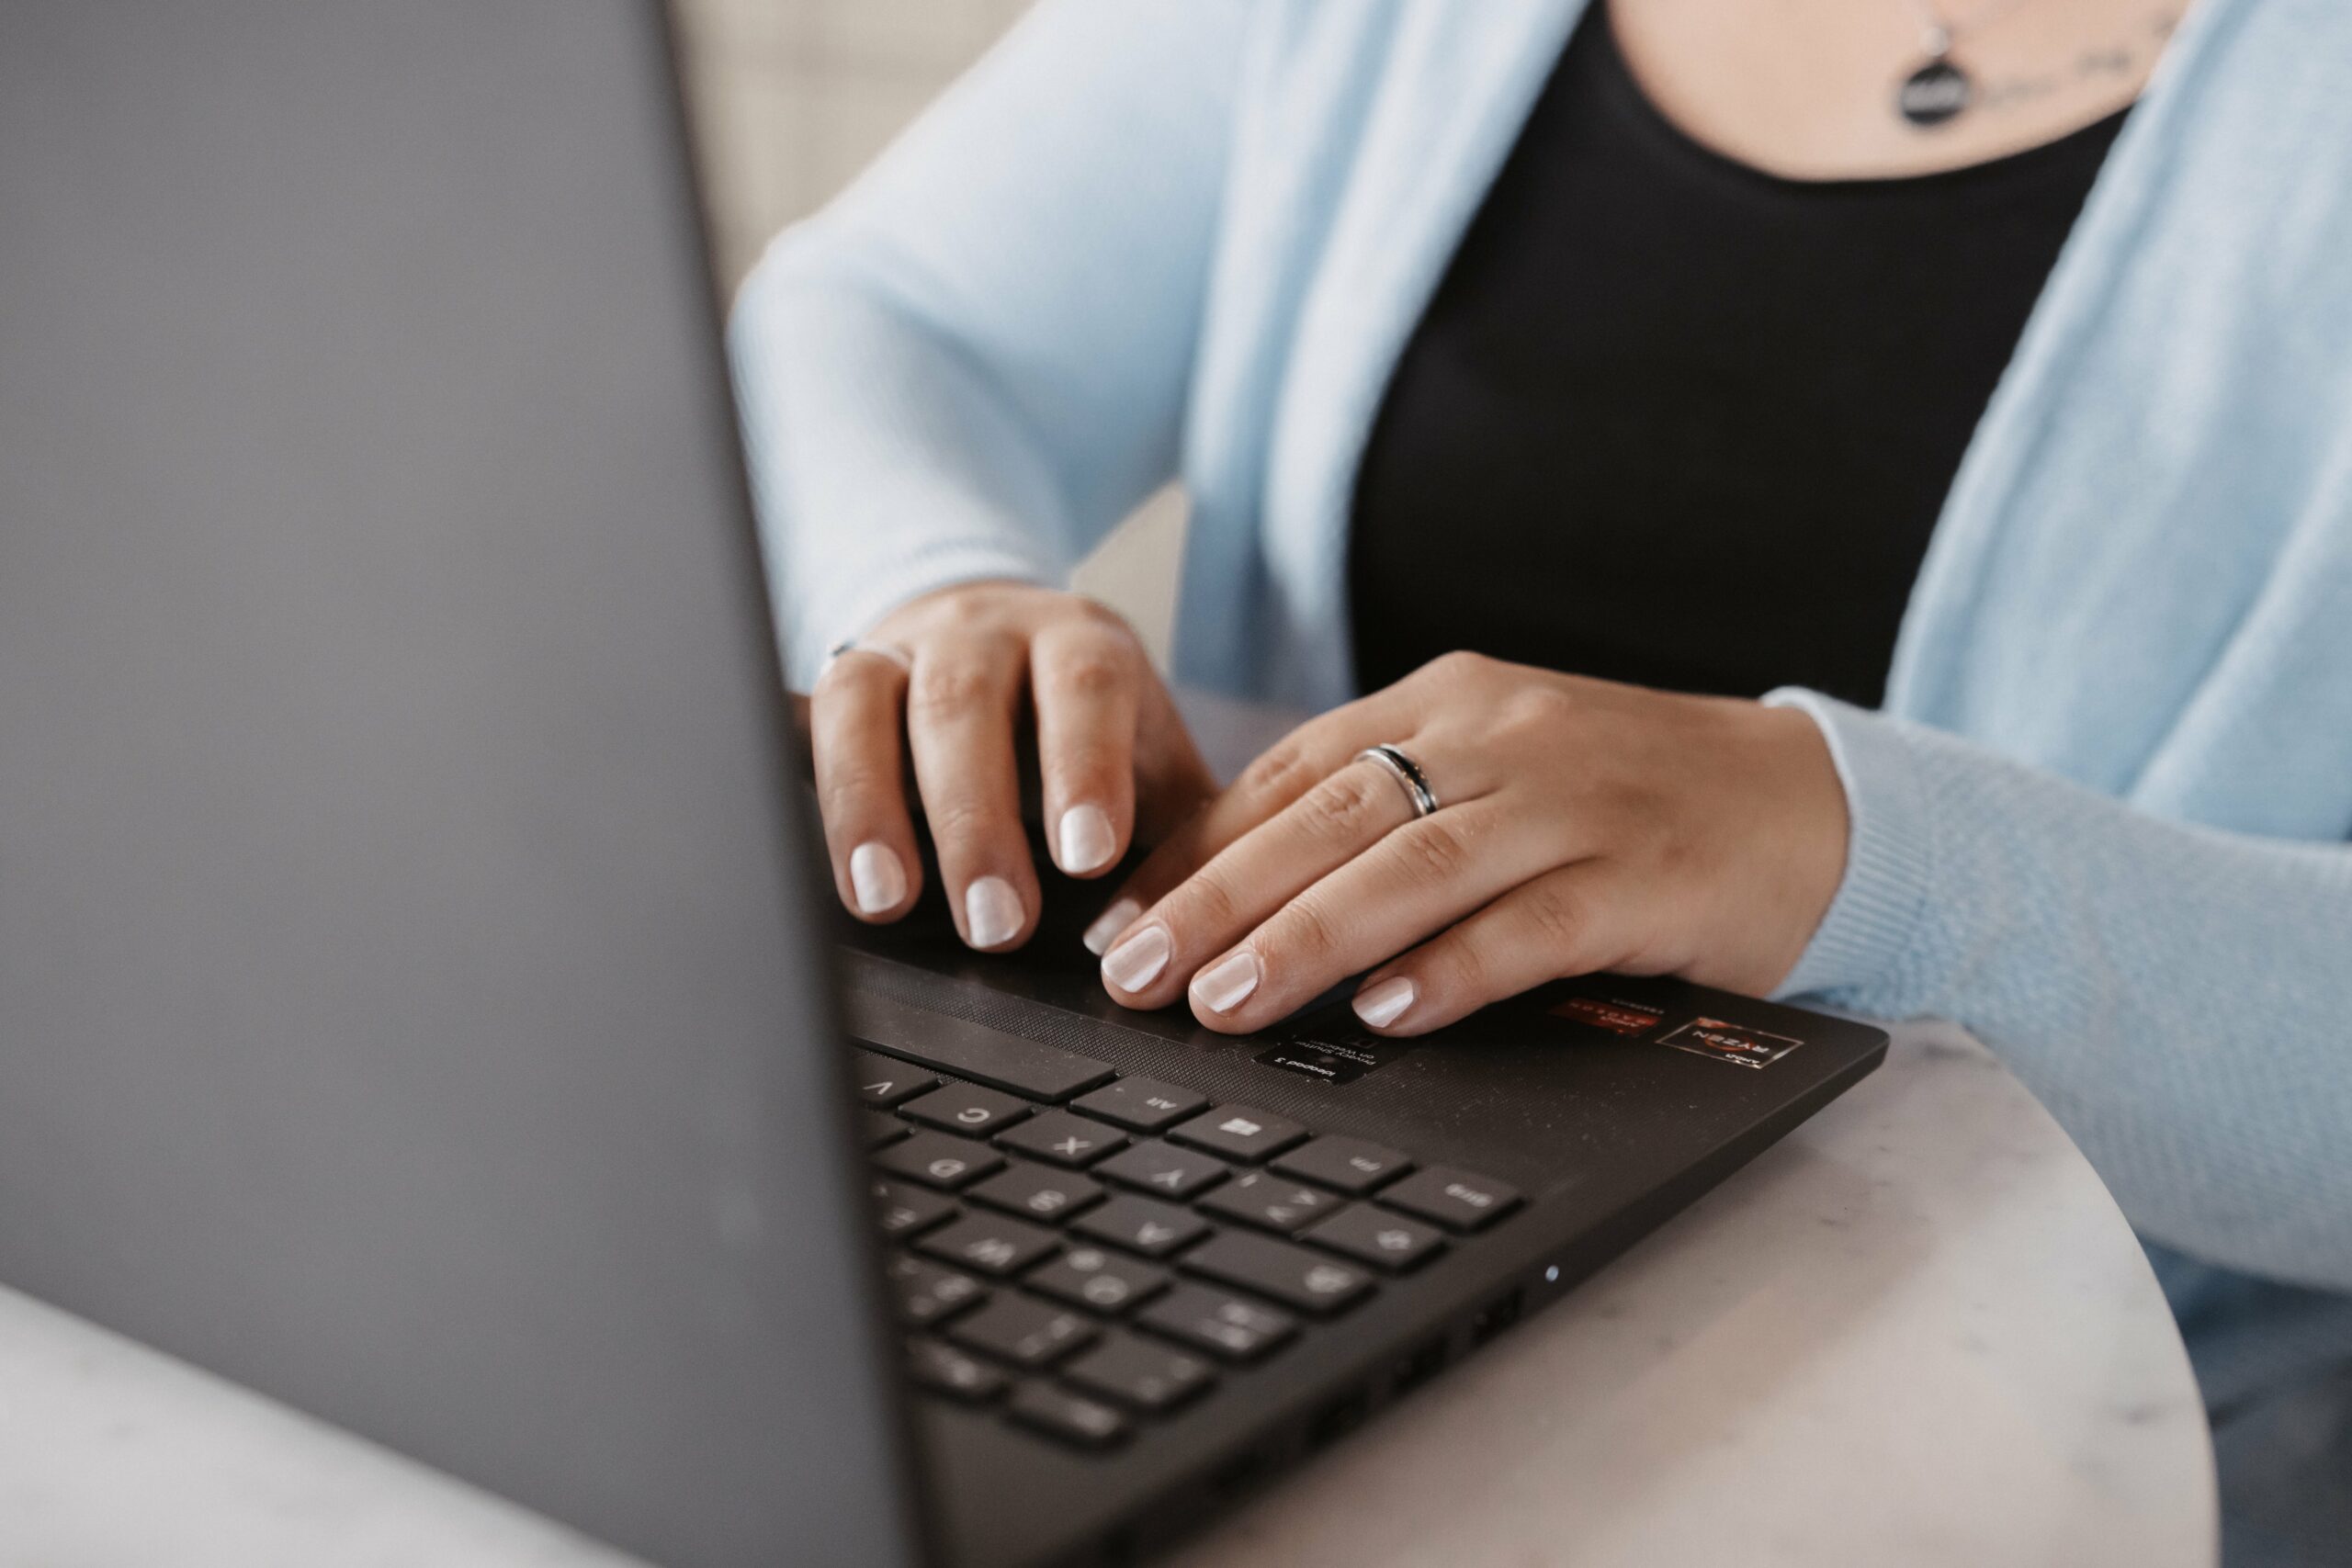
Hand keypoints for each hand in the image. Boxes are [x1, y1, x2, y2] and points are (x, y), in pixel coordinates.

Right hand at [808, 580, 1214, 949]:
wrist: (1002, 634)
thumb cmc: (1090, 730)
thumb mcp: (1151, 765)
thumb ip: (1186, 838)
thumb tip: (1219, 936)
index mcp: (1080, 642)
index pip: (1084, 688)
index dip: (1083, 769)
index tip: (1085, 860)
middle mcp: (983, 631)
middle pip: (964, 702)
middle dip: (974, 817)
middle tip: (995, 925)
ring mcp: (897, 650)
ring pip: (865, 703)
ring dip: (867, 804)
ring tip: (885, 902)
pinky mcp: (834, 683)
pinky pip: (798, 719)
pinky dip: (791, 774)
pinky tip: (775, 841)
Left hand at [1084, 652, 1847, 1032]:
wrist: (1812, 801)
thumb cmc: (1628, 800)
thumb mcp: (1496, 778)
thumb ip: (1385, 819)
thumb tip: (1235, 901)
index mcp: (1448, 702)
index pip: (1290, 771)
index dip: (1195, 847)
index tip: (1116, 917)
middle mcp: (1500, 735)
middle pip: (1329, 816)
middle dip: (1215, 898)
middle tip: (1129, 971)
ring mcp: (1575, 800)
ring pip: (1414, 866)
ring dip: (1306, 937)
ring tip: (1222, 1000)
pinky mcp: (1645, 874)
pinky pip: (1532, 923)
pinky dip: (1454, 968)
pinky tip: (1386, 1013)